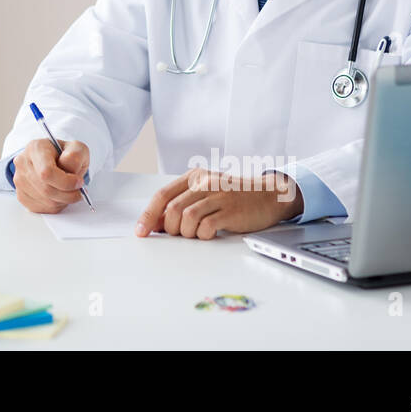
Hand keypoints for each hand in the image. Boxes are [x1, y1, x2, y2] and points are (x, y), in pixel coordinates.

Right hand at [13, 138, 89, 213]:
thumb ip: (76, 155)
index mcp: (35, 148)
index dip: (66, 182)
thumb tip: (69, 167)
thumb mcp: (77, 148)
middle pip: (46, 189)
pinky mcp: (21, 195)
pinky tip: (59, 195)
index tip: (79, 182)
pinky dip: (56, 206)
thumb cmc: (65, 155)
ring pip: (46, 201)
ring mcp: (19, 180)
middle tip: (79, 190)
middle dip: (68, 194)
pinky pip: (42, 208)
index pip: (46, 172)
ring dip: (63, 200)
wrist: (55, 161)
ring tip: (69, 191)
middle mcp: (23, 163)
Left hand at [134, 168, 302, 238]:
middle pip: (172, 209)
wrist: (269, 195)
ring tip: (196, 233)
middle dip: (170, 228)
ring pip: (186, 218)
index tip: (141, 231)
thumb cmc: (235, 197)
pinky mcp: (231, 210)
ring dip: (186, 232)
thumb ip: (182, 204)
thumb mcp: (206, 194)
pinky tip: (209, 233)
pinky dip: (202, 235)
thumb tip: (157, 223)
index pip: (162, 195)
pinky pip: (206, 226)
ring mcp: (219, 195)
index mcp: (195, 176)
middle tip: (178, 234)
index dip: (148, 215)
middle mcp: (205, 182)